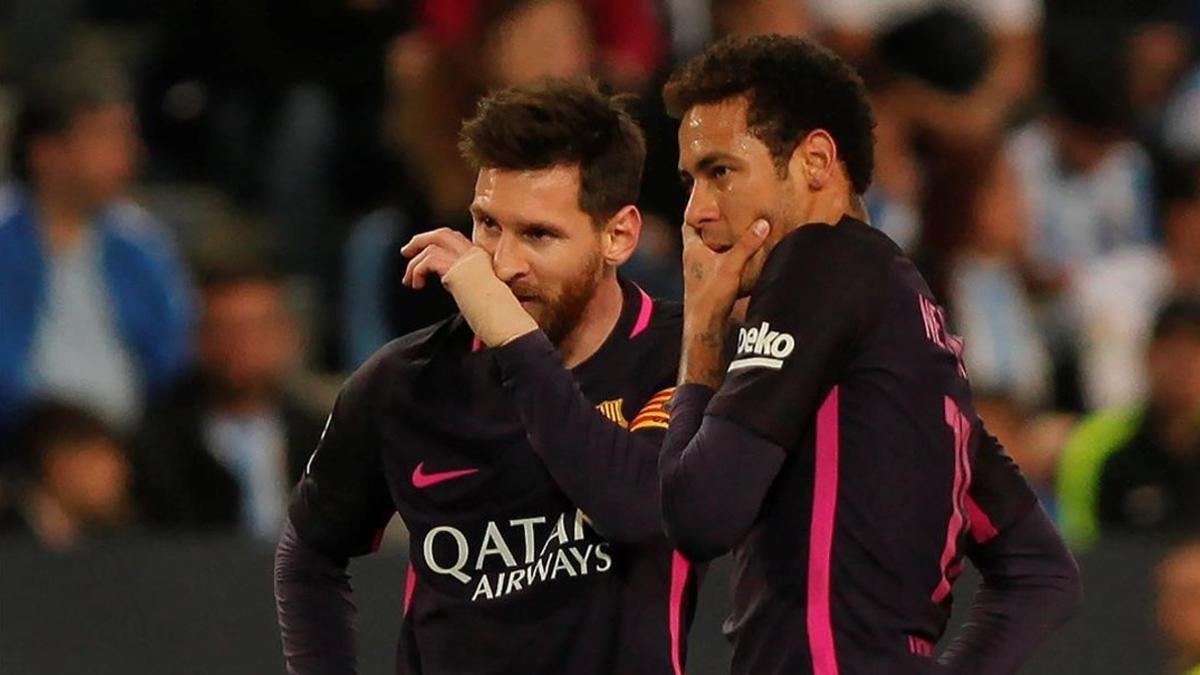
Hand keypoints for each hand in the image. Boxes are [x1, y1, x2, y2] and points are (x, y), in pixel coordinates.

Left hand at [401, 230, 537, 346]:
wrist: (506, 322)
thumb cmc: (498, 316)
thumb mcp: (479, 292)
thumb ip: (464, 282)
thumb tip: (448, 282)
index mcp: (482, 257)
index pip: (455, 239)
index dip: (436, 244)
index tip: (423, 257)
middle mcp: (475, 253)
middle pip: (441, 234)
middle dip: (420, 241)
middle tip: (406, 253)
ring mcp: (466, 259)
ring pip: (431, 245)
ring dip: (415, 262)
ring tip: (409, 279)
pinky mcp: (457, 269)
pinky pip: (429, 259)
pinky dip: (418, 270)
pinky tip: (418, 284)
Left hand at [679, 219, 769, 387]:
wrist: (704, 326)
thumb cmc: (710, 295)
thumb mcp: (731, 266)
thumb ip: (747, 245)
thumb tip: (762, 224)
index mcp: (692, 249)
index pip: (689, 221)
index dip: (696, 208)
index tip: (708, 196)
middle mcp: (693, 258)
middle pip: (699, 233)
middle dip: (711, 221)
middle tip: (726, 208)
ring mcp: (700, 270)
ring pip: (708, 247)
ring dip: (719, 238)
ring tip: (736, 226)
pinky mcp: (709, 281)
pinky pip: (717, 260)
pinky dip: (726, 253)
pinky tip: (739, 253)